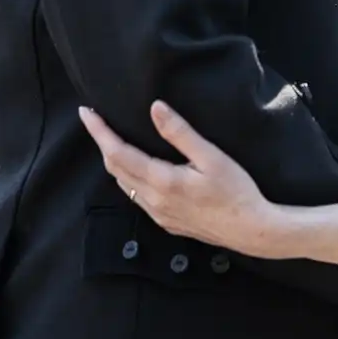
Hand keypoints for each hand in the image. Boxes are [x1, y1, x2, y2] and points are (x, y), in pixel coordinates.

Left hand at [80, 101, 282, 257]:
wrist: (251, 230)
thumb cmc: (236, 191)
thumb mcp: (212, 156)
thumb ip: (180, 133)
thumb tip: (155, 108)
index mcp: (162, 181)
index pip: (118, 153)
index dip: (99, 132)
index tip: (86, 112)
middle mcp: (153, 200)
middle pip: (114, 168)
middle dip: (101, 143)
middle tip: (95, 120)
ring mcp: (158, 214)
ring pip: (123, 185)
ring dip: (113, 161)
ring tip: (111, 139)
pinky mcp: (166, 222)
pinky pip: (136, 197)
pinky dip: (128, 178)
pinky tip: (136, 169)